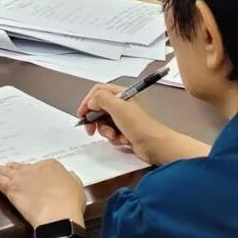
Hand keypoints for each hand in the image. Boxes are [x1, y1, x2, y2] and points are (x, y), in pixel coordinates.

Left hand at [0, 159, 85, 227]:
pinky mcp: (11, 190)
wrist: (57, 214)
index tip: (35, 175)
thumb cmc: (70, 202)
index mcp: (51, 165)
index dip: (37, 172)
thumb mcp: (77, 186)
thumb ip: (70, 179)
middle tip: (10, 167)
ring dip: (3, 171)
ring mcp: (21, 178)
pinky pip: (0, 181)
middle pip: (22, 167)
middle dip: (16, 168)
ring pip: (9, 172)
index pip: (41, 165)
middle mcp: (34, 168)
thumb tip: (68, 176)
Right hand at [76, 84, 198, 165]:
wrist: (155, 146)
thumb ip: (101, 99)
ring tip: (114, 136)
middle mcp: (122, 105)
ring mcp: (123, 119)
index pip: (98, 92)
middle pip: (99, 108)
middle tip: (91, 129)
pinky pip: (111, 133)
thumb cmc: (140, 125)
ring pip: (103, 123)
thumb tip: (91, 102)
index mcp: (121, 94)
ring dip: (106, 131)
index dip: (88, 101)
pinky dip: (114, 138)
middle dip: (95, 120)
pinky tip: (122, 140)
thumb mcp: (118, 108)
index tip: (82, 113)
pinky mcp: (125, 131)